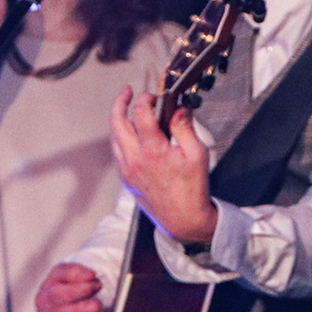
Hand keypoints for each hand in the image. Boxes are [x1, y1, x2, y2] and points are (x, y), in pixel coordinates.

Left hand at [35, 261, 110, 311]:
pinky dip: (76, 273)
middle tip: (97, 305)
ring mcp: (48, 294)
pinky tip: (90, 274)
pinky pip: (61, 273)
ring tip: (97, 286)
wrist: (51, 303)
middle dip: (78, 309)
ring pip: (58, 293)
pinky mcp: (53, 276)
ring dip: (79, 290)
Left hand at [110, 86, 218, 246]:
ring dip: (119, 120)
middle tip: (127, 92)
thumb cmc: (192, 189)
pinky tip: (131, 134)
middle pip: (117, 122)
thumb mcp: (197, 153)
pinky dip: (121, 138)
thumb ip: (184, 128)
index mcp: (153, 151)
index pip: (140, 114)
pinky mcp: (126, 178)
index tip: (153, 96)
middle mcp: (135, 159)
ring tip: (128, 110)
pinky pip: (118, 152)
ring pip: (114, 137)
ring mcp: (127, 170)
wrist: (183, 219)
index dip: (144, 99)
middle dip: (120, 102)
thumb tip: (178, 108)